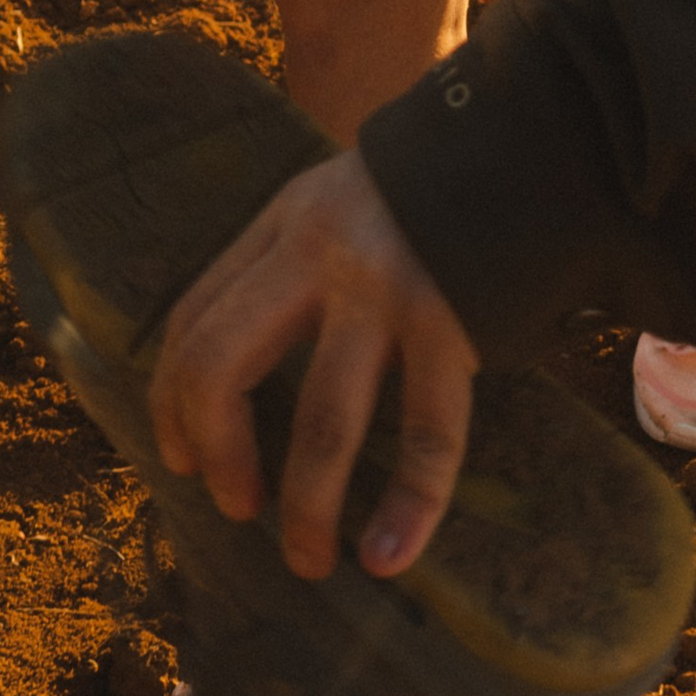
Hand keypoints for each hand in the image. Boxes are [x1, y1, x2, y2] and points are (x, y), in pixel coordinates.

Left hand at [148, 148, 476, 581]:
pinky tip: (390, 554)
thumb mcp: (335, 201)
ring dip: (306, 507)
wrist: (524, 137)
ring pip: (323, 421)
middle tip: (235, 506)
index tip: (180, 459)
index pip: (194, 321)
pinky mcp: (452, 324)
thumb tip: (247, 364)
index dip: (172, 404)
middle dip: (218, 452)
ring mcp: (386, 293)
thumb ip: (291, 261)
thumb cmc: (425, 189)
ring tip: (310, 559)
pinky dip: (409, 506)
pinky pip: (427, 433)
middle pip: (223, 366)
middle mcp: (319, 257)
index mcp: (283, 226)